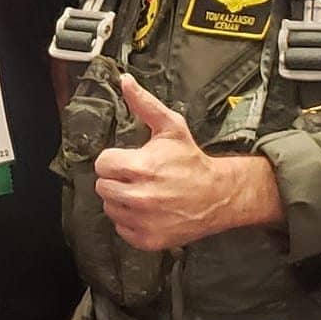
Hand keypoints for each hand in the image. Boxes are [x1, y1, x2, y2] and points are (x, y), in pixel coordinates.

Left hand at [94, 76, 228, 251]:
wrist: (218, 195)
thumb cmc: (191, 160)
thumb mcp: (171, 127)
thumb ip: (144, 104)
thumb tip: (125, 80)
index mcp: (141, 167)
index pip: (101, 164)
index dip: (114, 159)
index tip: (129, 160)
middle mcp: (139, 197)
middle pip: (102, 187)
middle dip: (116, 179)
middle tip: (137, 176)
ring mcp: (143, 221)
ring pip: (110, 208)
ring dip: (121, 200)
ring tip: (143, 192)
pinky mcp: (148, 239)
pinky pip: (122, 229)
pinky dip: (131, 221)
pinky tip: (148, 210)